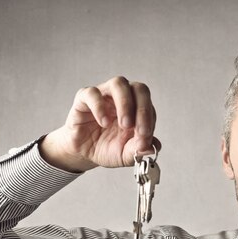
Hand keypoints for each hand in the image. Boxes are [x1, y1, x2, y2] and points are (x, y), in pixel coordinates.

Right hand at [40, 76, 157, 171]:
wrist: (83, 152)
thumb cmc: (106, 148)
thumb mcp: (125, 155)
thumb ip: (139, 150)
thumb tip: (155, 147)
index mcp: (136, 109)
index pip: (148, 105)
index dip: (149, 120)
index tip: (145, 137)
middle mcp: (123, 98)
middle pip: (139, 88)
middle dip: (143, 108)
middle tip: (138, 130)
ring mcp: (104, 95)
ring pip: (118, 83)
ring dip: (125, 103)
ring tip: (124, 125)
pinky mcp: (84, 98)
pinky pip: (92, 93)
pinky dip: (100, 107)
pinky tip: (104, 123)